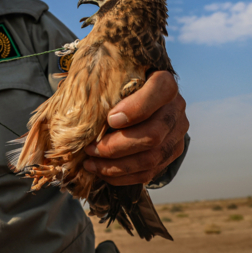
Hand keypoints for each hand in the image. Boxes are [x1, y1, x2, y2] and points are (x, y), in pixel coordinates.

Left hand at [82, 71, 188, 185]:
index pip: (160, 91)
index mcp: (165, 82)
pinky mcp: (172, 152)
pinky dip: (122, 176)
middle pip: (153, 134)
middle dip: (116, 147)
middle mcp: (176, 107)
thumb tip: (74, 103)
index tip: (110, 119)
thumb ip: (100, 83)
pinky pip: (149, 172)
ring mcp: (177, 133)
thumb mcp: (111, 76)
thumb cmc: (118, 85)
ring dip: (116, 166)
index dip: (137, 108)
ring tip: (90, 163)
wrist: (139, 99)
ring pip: (151, 158)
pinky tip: (102, 172)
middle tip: (90, 149)